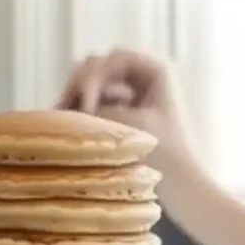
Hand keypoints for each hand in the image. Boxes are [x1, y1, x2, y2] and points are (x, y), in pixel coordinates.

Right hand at [57, 47, 196, 173]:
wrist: (182, 185)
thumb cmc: (164, 153)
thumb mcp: (127, 124)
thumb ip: (96, 108)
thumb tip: (68, 104)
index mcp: (155, 69)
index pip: (113, 58)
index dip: (95, 76)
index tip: (86, 105)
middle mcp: (142, 75)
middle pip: (99, 65)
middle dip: (80, 85)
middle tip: (65, 109)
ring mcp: (130, 91)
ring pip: (91, 81)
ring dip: (75, 95)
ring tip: (62, 116)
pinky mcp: (120, 109)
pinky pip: (93, 98)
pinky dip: (80, 107)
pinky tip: (68, 120)